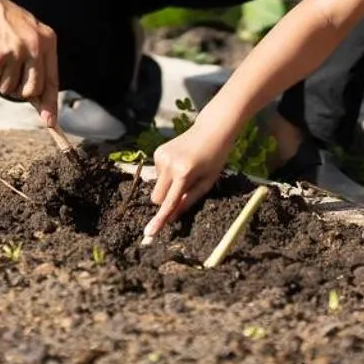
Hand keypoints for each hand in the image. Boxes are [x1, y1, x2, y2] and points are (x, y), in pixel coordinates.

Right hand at [0, 0, 59, 127]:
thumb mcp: (26, 31)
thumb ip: (35, 58)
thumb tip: (38, 95)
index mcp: (46, 40)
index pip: (52, 80)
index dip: (51, 104)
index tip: (50, 122)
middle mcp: (35, 46)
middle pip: (31, 90)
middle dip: (18, 91)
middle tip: (7, 73)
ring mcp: (16, 51)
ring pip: (9, 88)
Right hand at [144, 118, 231, 239]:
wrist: (211, 130)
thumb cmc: (214, 158)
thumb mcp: (207, 182)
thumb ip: (189, 200)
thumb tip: (172, 217)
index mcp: (184, 173)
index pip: (168, 202)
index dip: (160, 219)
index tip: (149, 233)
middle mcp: (168, 164)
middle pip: (156, 198)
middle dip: (165, 202)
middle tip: (183, 192)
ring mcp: (160, 156)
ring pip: (157, 186)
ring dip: (168, 186)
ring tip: (186, 172)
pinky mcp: (157, 152)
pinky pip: (158, 174)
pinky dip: (167, 175)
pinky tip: (180, 164)